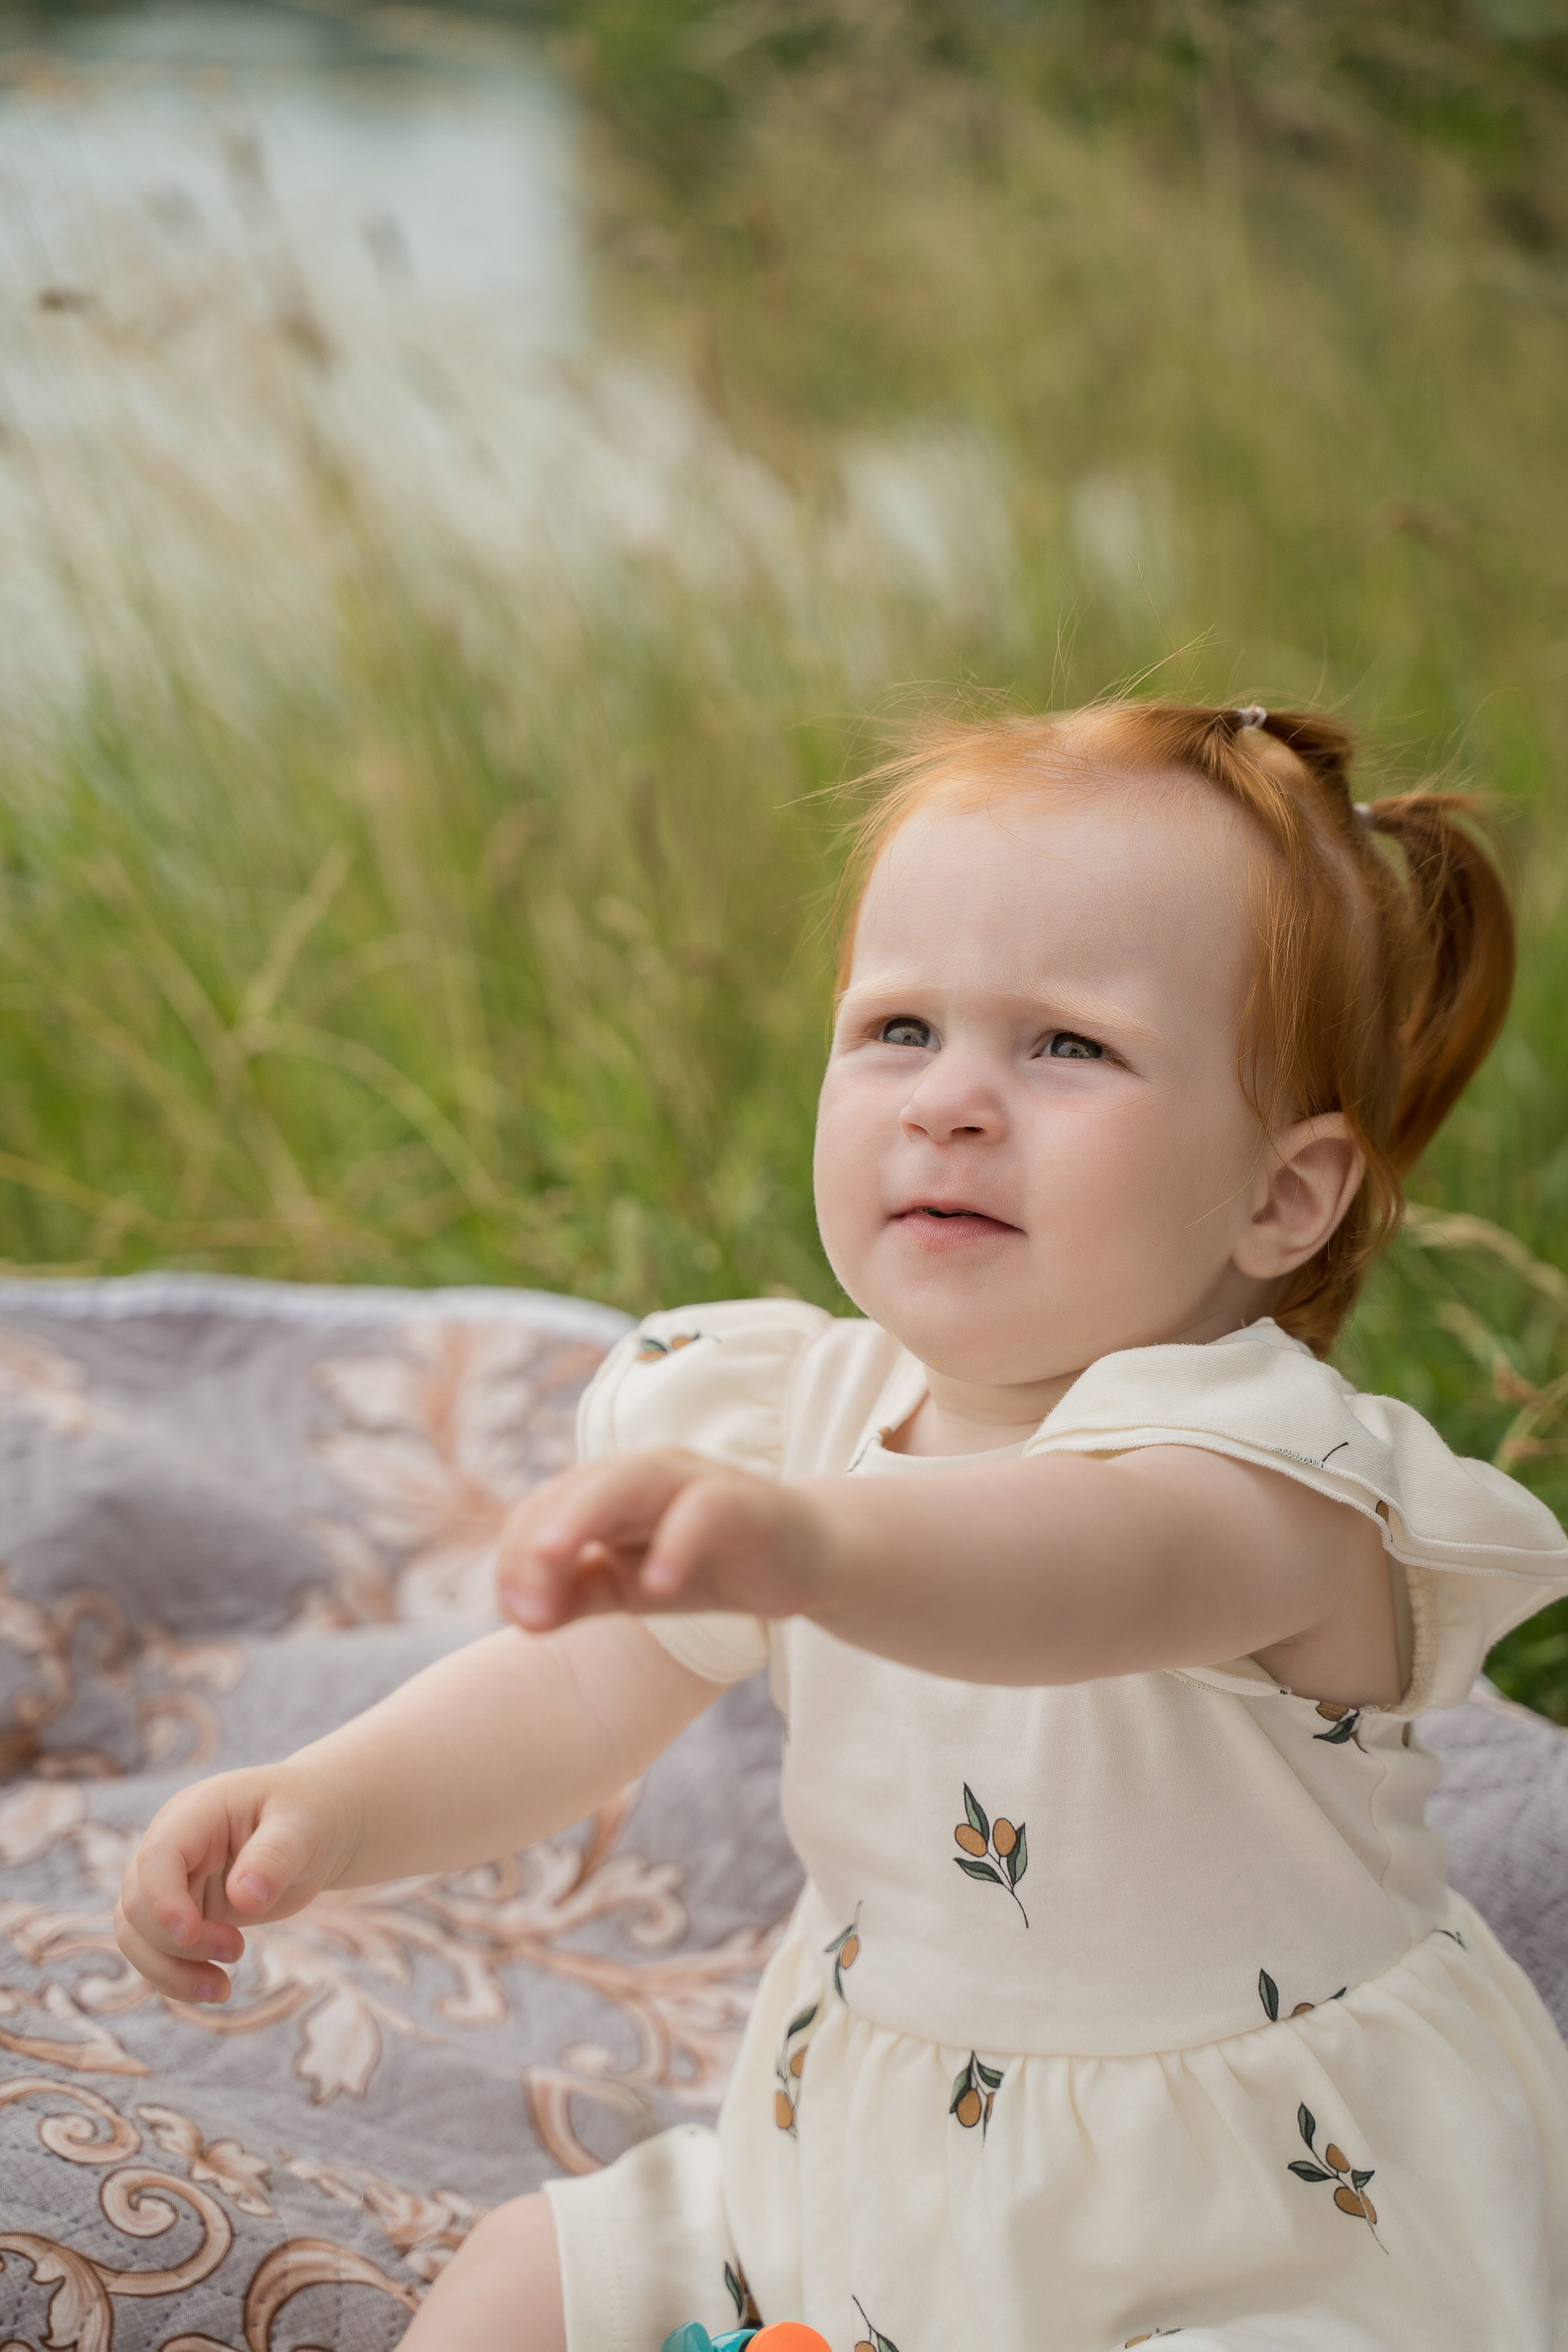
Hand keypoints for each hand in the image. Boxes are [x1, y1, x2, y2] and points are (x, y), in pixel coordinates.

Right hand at [114, 1766, 357, 2004]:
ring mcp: (173, 1881)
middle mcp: (173, 1846)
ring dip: (169, 1971)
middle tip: (238, 1951)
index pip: (157, 1857)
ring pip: (135, 1935)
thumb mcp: (303, 1827)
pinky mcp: (184, 1913)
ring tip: (222, 1991)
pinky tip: (216, 1989)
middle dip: (178, 1943)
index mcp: (196, 1813)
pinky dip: (176, 1978)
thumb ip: (274, 1857)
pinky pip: (157, 1951)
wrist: (318, 1827)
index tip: (191, 1934)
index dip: (162, 1900)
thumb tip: (245, 1898)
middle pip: (137, 1904)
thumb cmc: (310, 1816)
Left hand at [497, 1448, 830, 1634]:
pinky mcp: (741, 1500)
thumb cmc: (707, 1567)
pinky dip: (676, 1541)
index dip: (515, 1560)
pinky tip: (657, 1584)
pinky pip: (702, 1510)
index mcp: (608, 1492)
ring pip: (629, 1481)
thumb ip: (576, 1596)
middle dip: (535, 1536)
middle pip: (575, 1488)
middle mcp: (644, 1475)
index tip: (516, 1619)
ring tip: (551, 1556)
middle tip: (518, 1599)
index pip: (542, 1510)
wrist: (802, 1560)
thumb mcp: (631, 1588)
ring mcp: (693, 1480)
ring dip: (583, 1514)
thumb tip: (520, 1617)